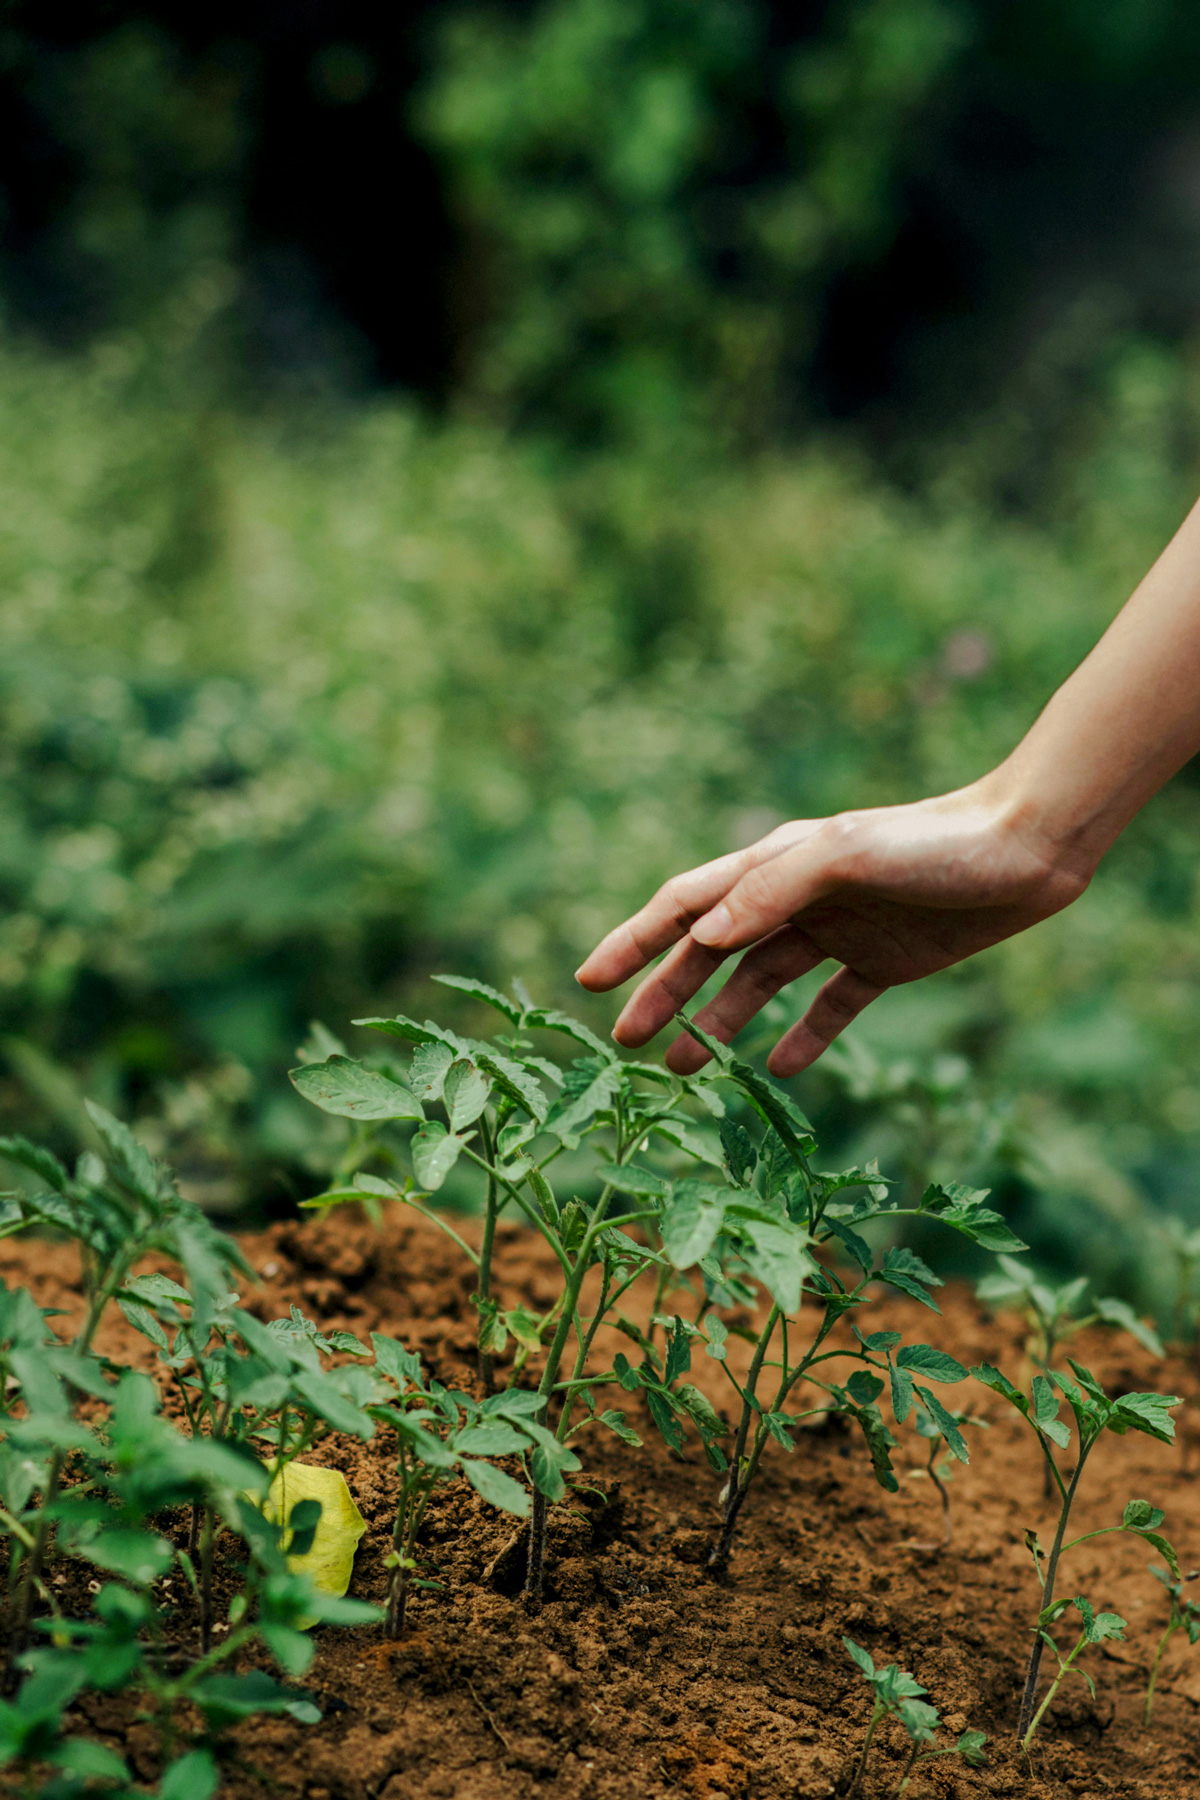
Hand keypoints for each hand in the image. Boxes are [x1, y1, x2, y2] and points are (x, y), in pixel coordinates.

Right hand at [575, 781, 1090, 1076]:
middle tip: (625, 1041)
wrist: (1028, 849)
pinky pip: (830, 1007)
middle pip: (712, 951)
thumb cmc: (935, 843)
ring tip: (684, 1069)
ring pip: (761, 983)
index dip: (634, 940)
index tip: (588, 980)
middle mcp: (798, 896)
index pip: (686, 905)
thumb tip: (702, 937)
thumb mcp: (847, 855)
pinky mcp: (883, 962)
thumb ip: (771, 891)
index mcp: (777, 862)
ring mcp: (839, 930)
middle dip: (664, 992)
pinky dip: (802, 1036)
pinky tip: (780, 1067)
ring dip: (720, 1022)